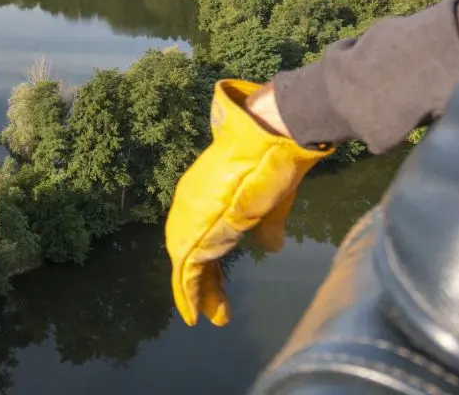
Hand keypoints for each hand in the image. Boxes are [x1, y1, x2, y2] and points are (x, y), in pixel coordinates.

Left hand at [164, 80, 332, 326]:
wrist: (269, 141)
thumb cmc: (272, 167)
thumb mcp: (271, 206)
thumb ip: (266, 228)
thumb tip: (270, 246)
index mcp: (208, 199)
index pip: (203, 237)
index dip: (209, 264)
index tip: (217, 287)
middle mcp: (192, 207)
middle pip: (191, 252)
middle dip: (202, 283)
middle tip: (211, 311)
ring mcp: (190, 216)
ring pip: (186, 262)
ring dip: (196, 291)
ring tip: (202, 315)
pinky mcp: (196, 228)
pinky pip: (187, 268)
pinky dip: (188, 292)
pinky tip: (193, 312)